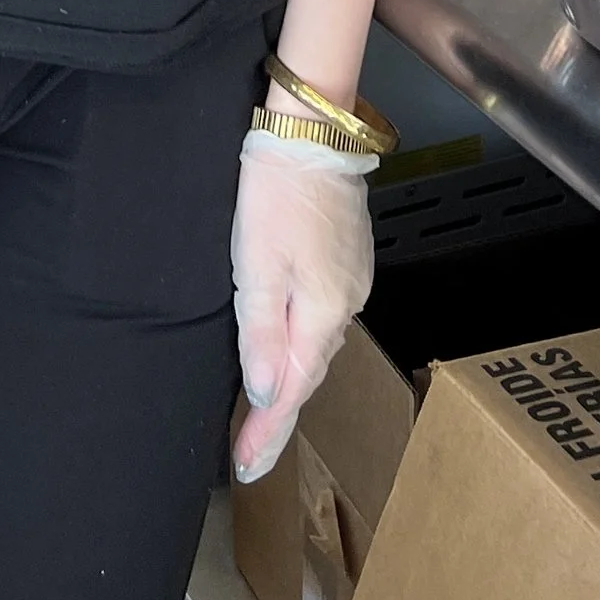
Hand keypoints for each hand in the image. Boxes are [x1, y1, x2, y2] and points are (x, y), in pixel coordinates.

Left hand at [230, 131, 373, 485]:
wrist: (312, 133)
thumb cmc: (276, 195)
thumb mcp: (256, 265)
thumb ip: (261, 331)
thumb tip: (265, 391)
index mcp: (323, 313)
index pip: (292, 389)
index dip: (268, 430)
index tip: (247, 467)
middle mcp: (346, 304)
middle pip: (309, 371)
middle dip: (278, 414)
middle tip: (251, 453)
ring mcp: (352, 279)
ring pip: (317, 344)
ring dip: (292, 379)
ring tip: (265, 414)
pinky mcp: (347, 257)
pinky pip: (322, 317)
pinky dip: (303, 343)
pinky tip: (289, 349)